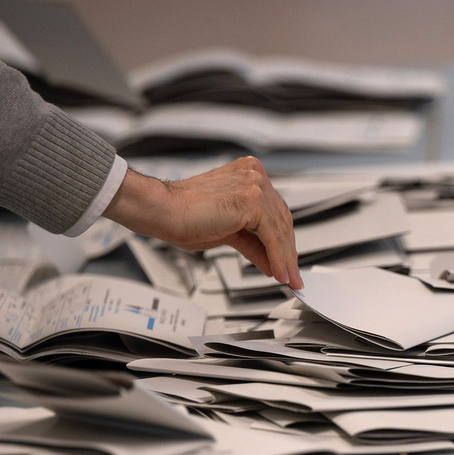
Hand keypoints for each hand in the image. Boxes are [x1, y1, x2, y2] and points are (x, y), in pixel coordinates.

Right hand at [105, 156, 302, 288]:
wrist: (162, 211)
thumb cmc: (183, 216)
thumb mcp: (228, 233)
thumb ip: (253, 244)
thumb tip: (271, 262)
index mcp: (248, 175)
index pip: (275, 212)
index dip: (283, 240)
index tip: (288, 262)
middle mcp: (254, 175)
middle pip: (282, 220)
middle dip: (288, 252)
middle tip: (292, 276)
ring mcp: (254, 185)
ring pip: (280, 229)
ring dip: (286, 259)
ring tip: (288, 279)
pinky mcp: (252, 200)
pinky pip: (272, 236)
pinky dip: (278, 258)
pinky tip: (279, 273)